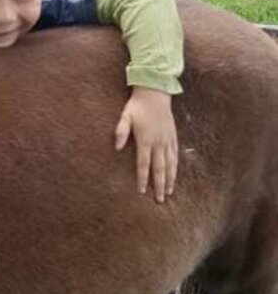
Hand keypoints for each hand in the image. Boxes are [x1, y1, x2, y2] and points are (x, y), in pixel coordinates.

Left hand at [114, 87, 178, 202]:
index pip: (143, 164)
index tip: (142, 191)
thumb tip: (117, 147)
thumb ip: (121, 132)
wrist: (155, 93)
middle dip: (159, 185)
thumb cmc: (137, 105)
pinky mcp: (173, 136)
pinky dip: (175, 166)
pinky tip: (175, 174)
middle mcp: (158, 143)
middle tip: (160, 200)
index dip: (143, 179)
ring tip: (170, 192)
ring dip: (170, 179)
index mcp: (145, 140)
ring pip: (170, 164)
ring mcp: (167, 140)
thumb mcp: (125, 117)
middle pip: (159, 169)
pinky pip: (175, 155)